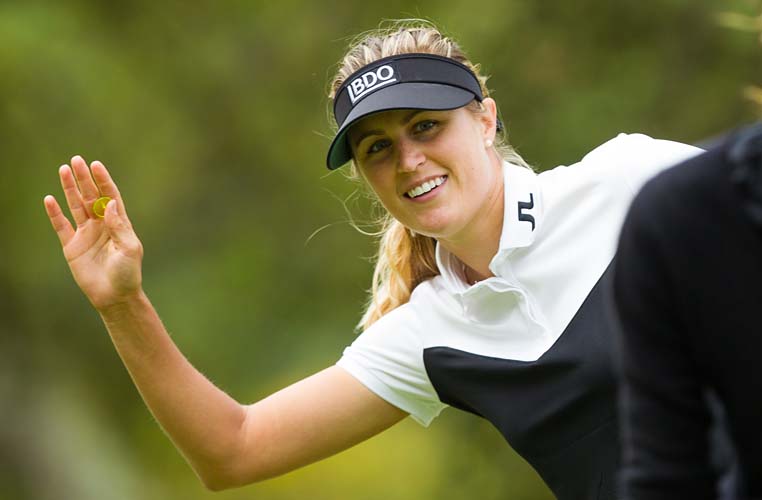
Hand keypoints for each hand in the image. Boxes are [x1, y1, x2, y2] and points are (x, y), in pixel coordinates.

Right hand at [45, 156, 143, 310]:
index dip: (103, 181)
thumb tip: (108, 203)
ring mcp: (86, 234)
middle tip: (76, 160)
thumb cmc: (128, 273)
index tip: (96, 165)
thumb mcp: (130, 249)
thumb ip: (119, 226)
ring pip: (76, 206)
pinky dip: (55, 213)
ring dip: (70, 189)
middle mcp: (101, 225)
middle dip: (84, 179)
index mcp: (118, 223)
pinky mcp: (72, 246)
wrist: (114, 296)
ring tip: (64, 169)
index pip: (110, 196)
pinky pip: (61, 226)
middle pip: (91, 196)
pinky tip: (49, 199)